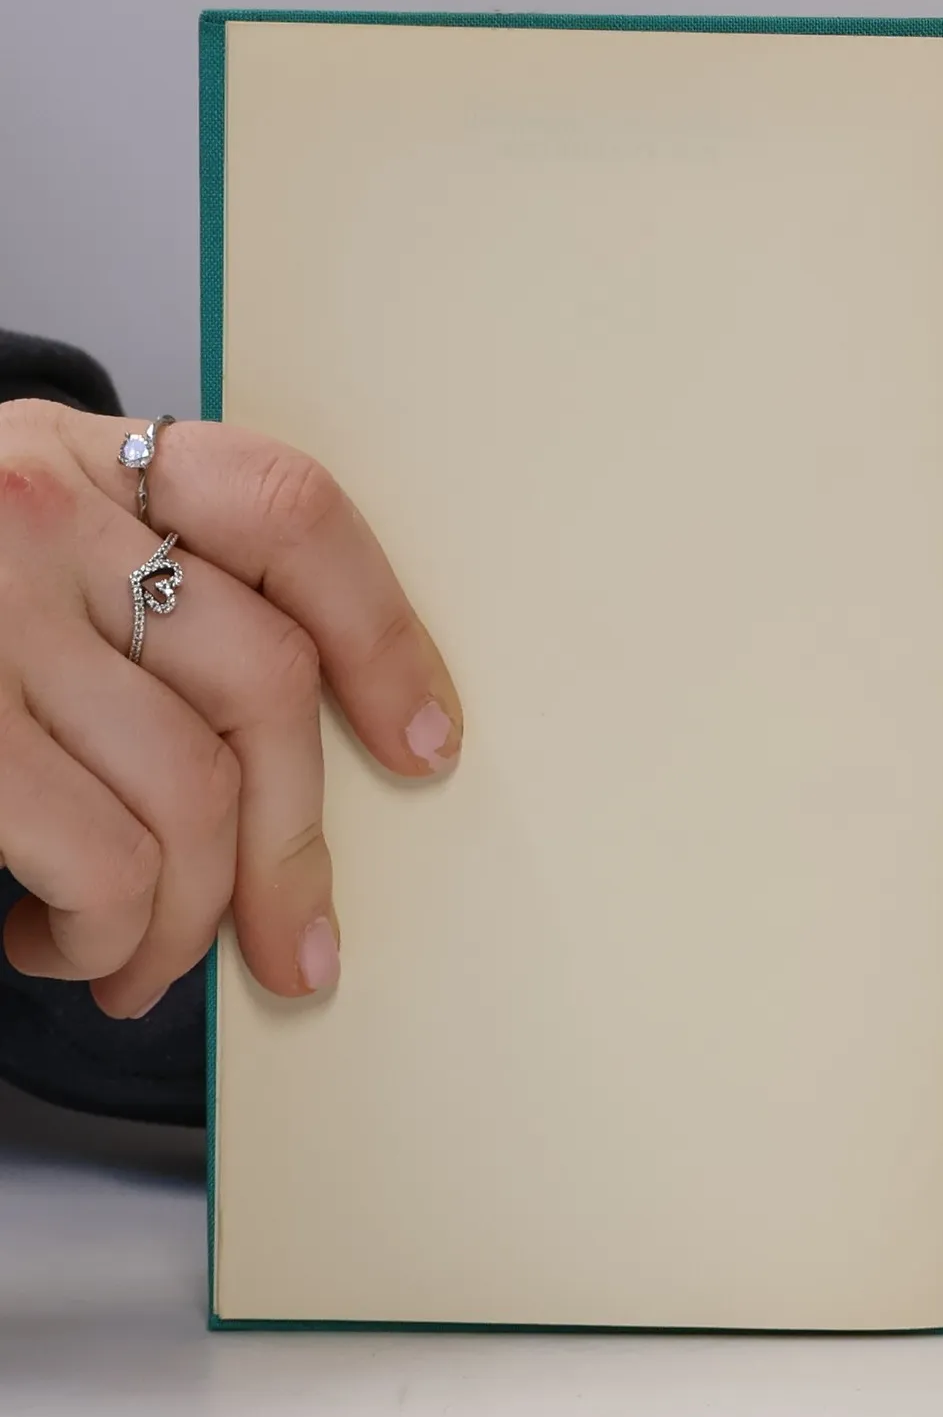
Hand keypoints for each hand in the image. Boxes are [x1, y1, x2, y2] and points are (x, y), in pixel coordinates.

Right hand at [0, 399, 460, 1016]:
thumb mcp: (20, 560)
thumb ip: (140, 613)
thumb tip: (299, 776)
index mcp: (88, 459)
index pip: (292, 511)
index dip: (385, 633)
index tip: (428, 741)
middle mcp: (38, 507)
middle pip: (264, 684)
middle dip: (296, 850)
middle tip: (290, 947)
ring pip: (190, 791)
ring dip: (183, 918)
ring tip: (135, 957)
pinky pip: (98, 856)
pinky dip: (107, 932)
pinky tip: (60, 942)